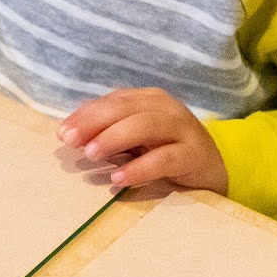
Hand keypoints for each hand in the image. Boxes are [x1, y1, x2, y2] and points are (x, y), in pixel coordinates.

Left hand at [57, 87, 228, 193]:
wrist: (215, 169)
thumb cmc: (167, 151)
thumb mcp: (137, 138)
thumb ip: (110, 131)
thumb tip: (71, 132)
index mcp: (149, 100)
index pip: (112, 102)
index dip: (86, 115)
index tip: (62, 133)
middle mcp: (166, 108)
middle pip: (126, 109)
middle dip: (94, 123)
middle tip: (71, 141)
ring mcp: (182, 129)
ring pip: (145, 126)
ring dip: (114, 138)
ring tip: (91, 153)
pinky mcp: (194, 155)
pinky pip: (164, 159)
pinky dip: (139, 168)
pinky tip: (119, 177)